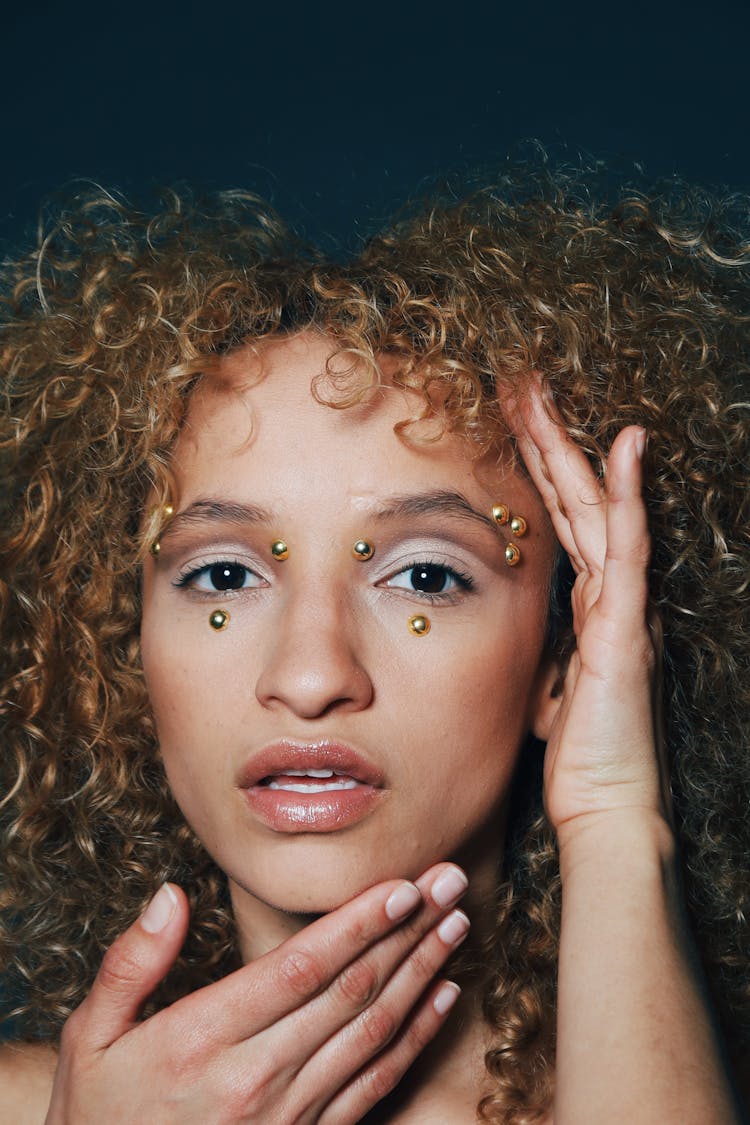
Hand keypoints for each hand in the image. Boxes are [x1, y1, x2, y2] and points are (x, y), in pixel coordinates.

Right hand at [45, 863, 468, 1123]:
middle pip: (349, 993)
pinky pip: (373, 1085)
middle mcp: (255, 1078)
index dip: (357, 925)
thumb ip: (130, 965)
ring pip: (372, 1034)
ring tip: (456, 926)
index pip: (300, 970)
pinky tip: (442, 998)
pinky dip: (415, 1038)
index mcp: (202, 1039)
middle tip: (450, 882)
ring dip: (421, 975)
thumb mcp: (89, 1040)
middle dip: (407, 932)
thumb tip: (171, 896)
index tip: (402, 885)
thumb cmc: (100, 1117)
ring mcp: (288, 1116)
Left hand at [512, 386, 667, 838]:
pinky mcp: (627, 627)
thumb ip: (532, 654)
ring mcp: (621, 605)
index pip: (556, 520)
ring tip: (544, 393)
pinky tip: (627, 446)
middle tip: (518, 383)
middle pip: (573, 499)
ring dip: (569, 448)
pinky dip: (627, 495)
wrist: (605, 808)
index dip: (533, 469)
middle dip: (544, 439)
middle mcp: (605, 594)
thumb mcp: (540, 689)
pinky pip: (627, 548)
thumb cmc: (575, 756)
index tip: (502, 421)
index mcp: (583, 606)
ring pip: (595, 508)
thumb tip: (504, 640)